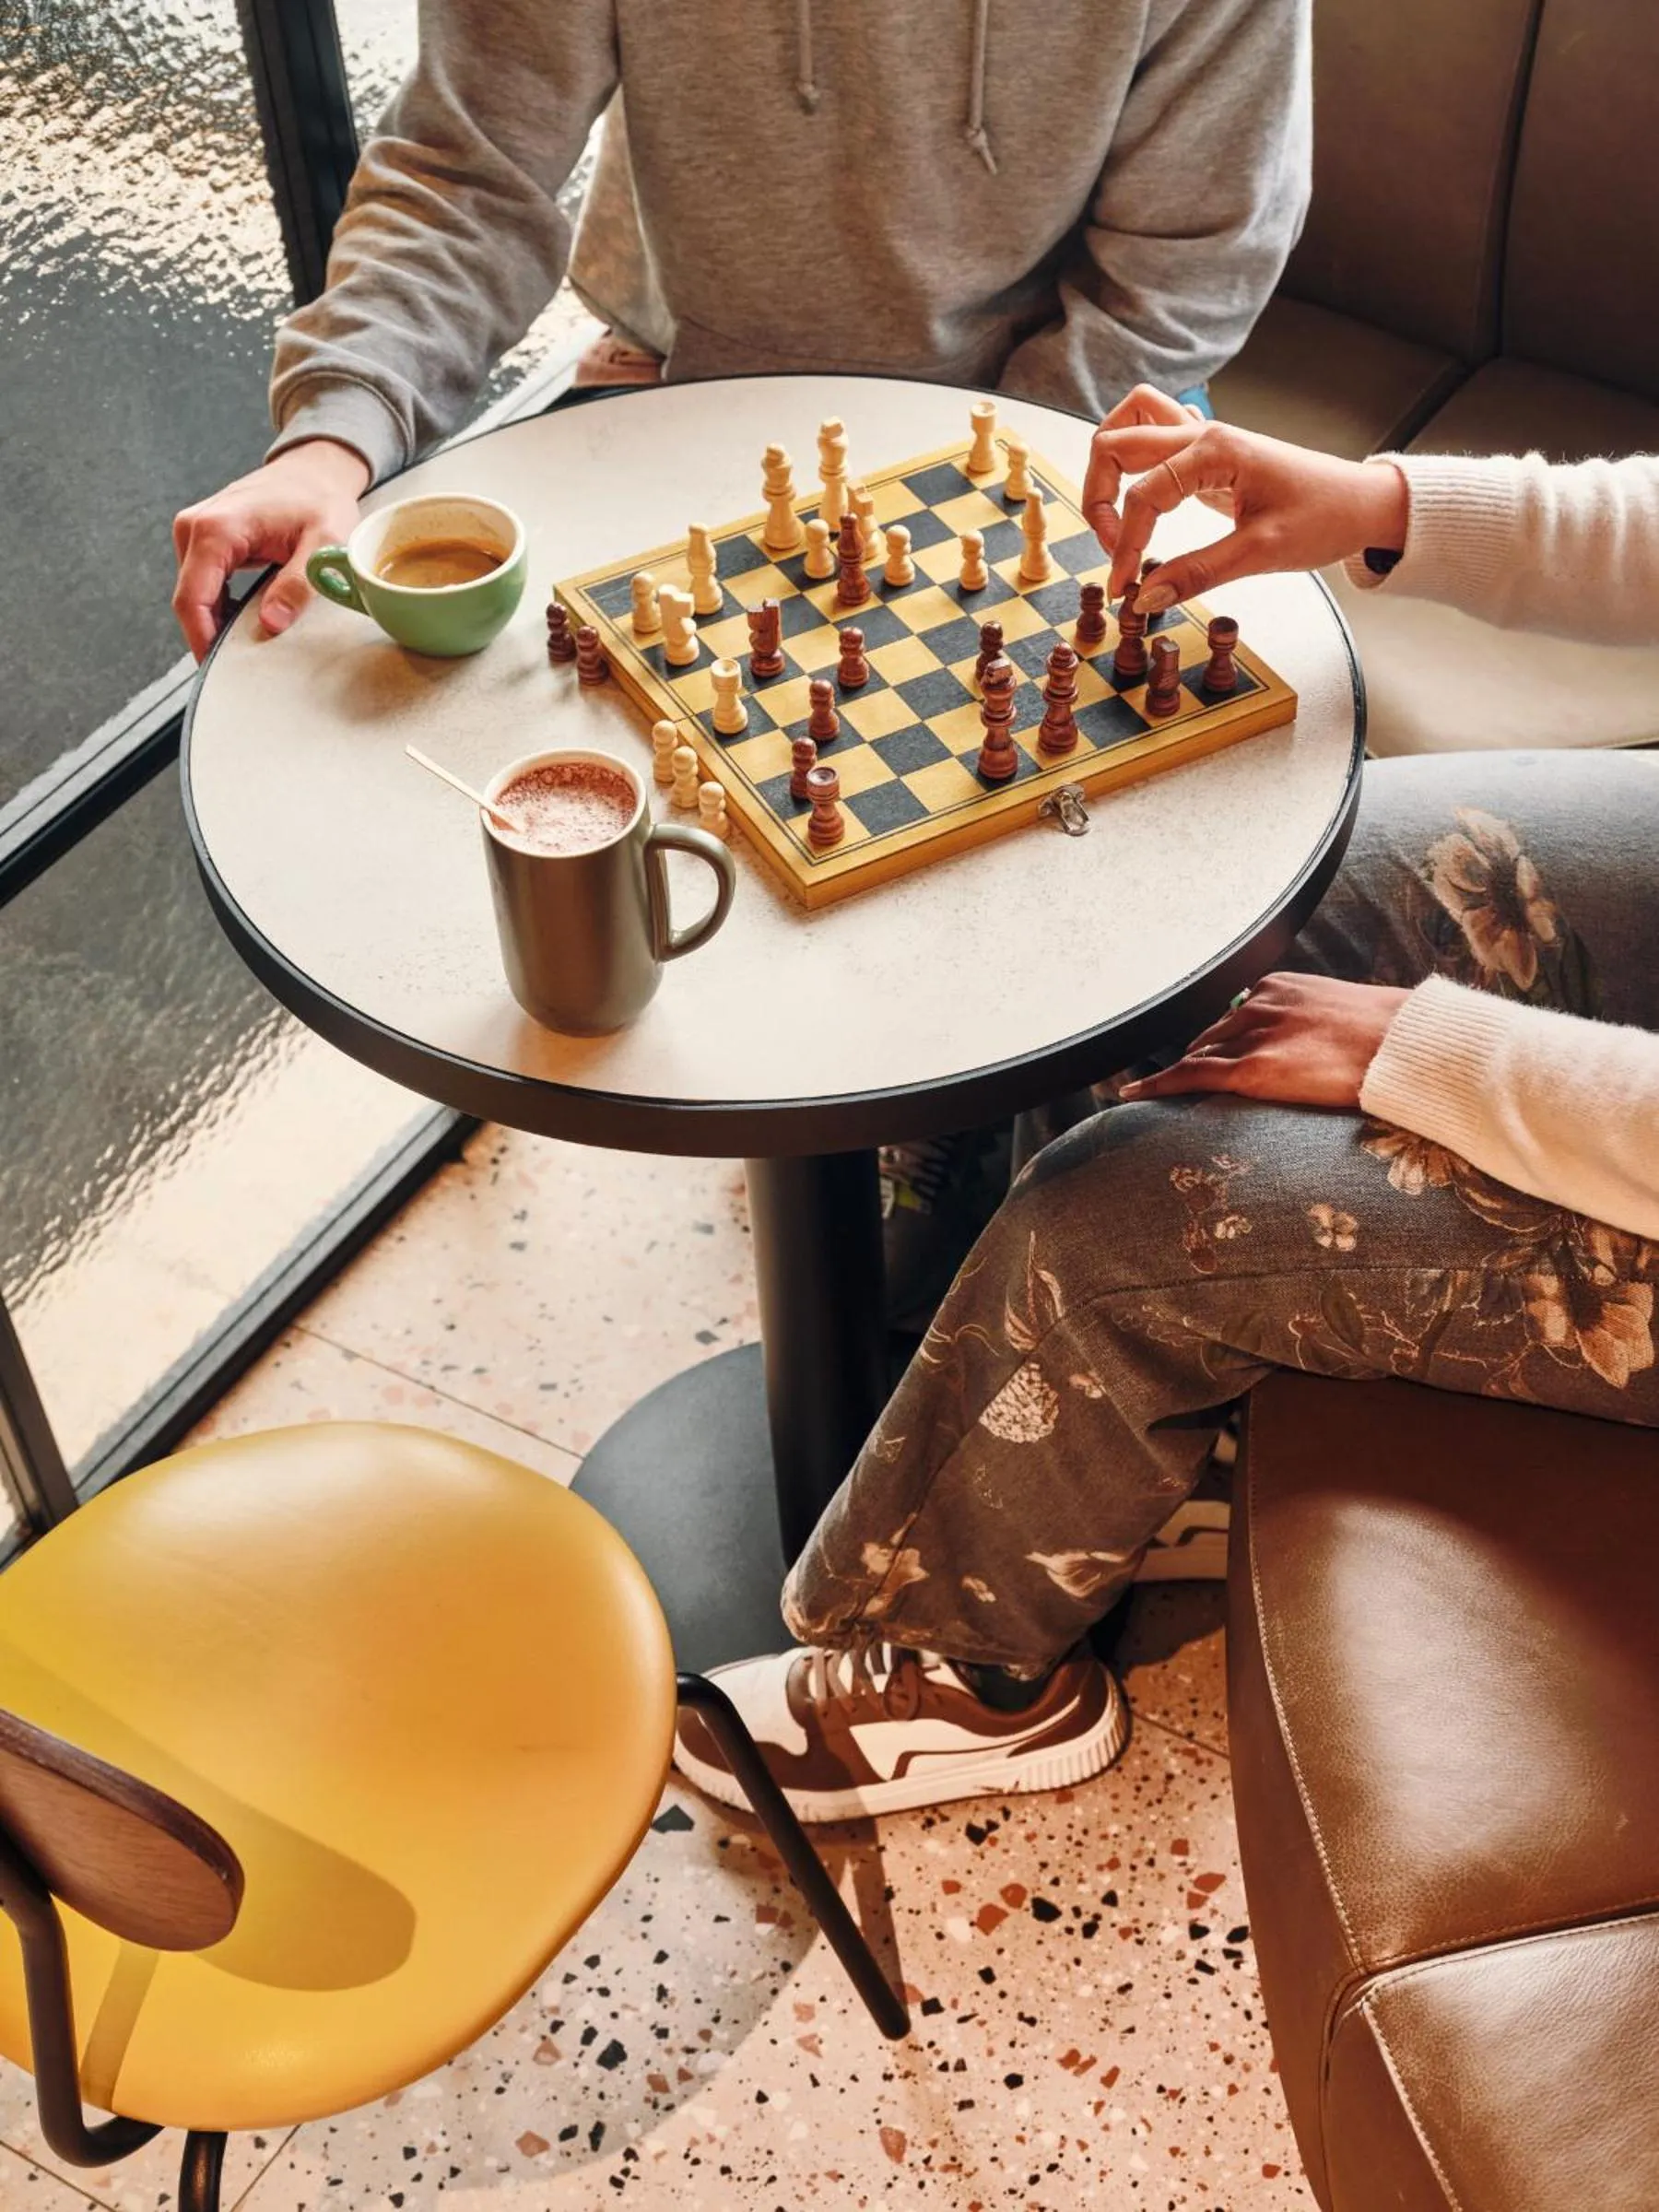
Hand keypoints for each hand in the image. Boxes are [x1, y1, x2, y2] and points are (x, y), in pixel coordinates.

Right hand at [172, 440, 370, 659]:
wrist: (313, 470)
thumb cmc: (319, 499)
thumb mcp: (324, 543)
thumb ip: (299, 584)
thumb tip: (270, 624)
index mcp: (217, 528)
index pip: (193, 598)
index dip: (201, 639)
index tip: (216, 669)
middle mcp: (195, 526)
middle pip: (188, 599)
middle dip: (208, 635)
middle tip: (237, 666)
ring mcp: (194, 530)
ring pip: (193, 593)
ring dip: (214, 621)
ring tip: (246, 640)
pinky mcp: (202, 537)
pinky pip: (201, 583)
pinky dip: (218, 606)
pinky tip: (242, 619)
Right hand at [1080, 385, 1407, 610]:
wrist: (1363, 504)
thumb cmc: (1325, 517)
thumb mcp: (1260, 554)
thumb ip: (1196, 574)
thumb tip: (1144, 596)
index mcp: (1214, 451)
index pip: (1143, 496)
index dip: (1125, 546)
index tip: (1124, 587)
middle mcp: (1203, 433)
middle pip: (1117, 441)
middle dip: (1099, 496)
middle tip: (1111, 547)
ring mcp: (1206, 437)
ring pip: (1133, 420)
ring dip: (1110, 460)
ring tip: (1116, 513)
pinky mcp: (1211, 452)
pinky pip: (1157, 434)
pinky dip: (1137, 459)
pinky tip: (1146, 496)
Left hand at [1118, 973, 1410, 1110]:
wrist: (1406, 1044)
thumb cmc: (1390, 1037)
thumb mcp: (1344, 1015)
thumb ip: (1315, 1026)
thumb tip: (1316, 1048)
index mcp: (1279, 987)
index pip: (1234, 1017)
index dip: (1217, 1042)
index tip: (1205, 1054)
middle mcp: (1257, 1004)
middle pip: (1209, 1037)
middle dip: (1195, 1058)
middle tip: (1177, 1081)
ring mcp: (1252, 1035)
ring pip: (1196, 1057)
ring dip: (1173, 1075)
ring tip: (1145, 1092)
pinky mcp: (1251, 1068)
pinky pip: (1189, 1076)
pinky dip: (1156, 1086)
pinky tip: (1131, 1095)